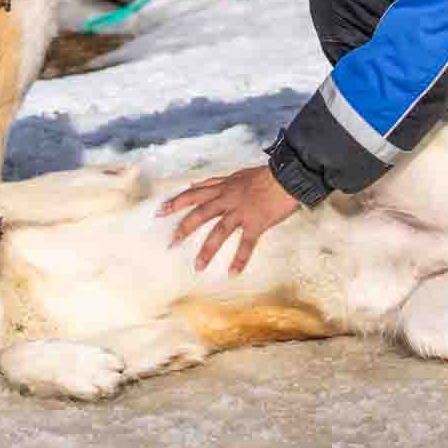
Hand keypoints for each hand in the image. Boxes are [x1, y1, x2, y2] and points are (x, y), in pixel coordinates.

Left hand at [157, 163, 299, 273]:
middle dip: (184, 229)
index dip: (175, 202)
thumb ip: (215, 181)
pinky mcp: (257, 222)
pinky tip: (232, 273)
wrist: (289, 175)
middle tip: (170, 243)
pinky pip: (246, 243)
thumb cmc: (265, 176)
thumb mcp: (236, 175)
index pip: (193, 194)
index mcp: (223, 187)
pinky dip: (240, 258)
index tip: (159, 211)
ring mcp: (242, 211)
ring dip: (207, 250)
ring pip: (219, 231)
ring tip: (198, 267)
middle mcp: (228, 198)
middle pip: (201, 214)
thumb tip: (195, 184)